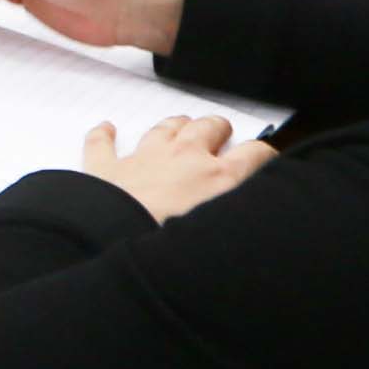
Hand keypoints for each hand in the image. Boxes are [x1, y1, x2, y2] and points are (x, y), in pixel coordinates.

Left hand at [75, 112, 274, 223]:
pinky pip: (103, 143)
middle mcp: (184, 158)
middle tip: (221, 133)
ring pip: (164, 128)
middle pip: (207, 128)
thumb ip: (238, 226)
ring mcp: (144, 157)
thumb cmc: (168, 243)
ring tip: (182, 125)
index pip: (254, 154)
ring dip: (175, 125)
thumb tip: (252, 234)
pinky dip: (104, 135)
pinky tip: (106, 129)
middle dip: (217, 128)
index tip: (265, 157)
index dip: (263, 153)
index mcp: (218, 178)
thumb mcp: (221, 241)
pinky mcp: (107, 167)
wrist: (112, 241)